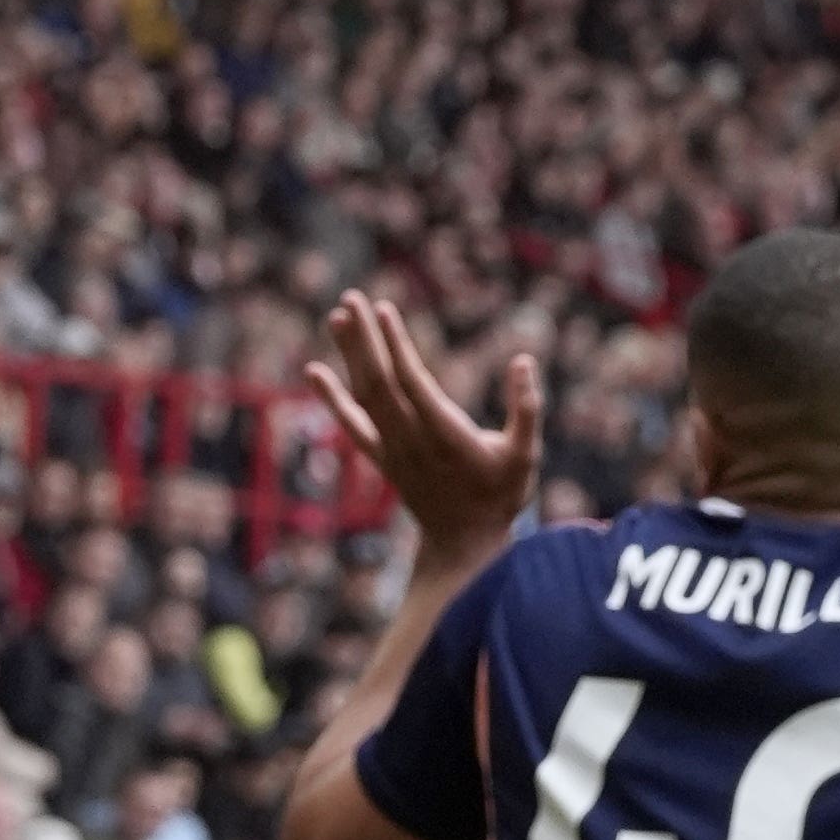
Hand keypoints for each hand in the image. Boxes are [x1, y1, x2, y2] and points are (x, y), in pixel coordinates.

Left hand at [310, 290, 541, 561]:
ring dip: (349, 355)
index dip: (395, 346)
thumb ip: (526, 408)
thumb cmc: (501, 495)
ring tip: (336, 316)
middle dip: (364, 338)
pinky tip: (313, 371)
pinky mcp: (380, 457)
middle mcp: (412, 440)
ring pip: (363, 396)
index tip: (382, 310)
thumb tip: (523, 360)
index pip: (413, 382)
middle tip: (351, 297)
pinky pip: (351, 423)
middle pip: (380, 381)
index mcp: (447, 434)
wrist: (464, 542)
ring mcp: (392, 449)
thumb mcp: (526, 455)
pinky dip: (330, 398)